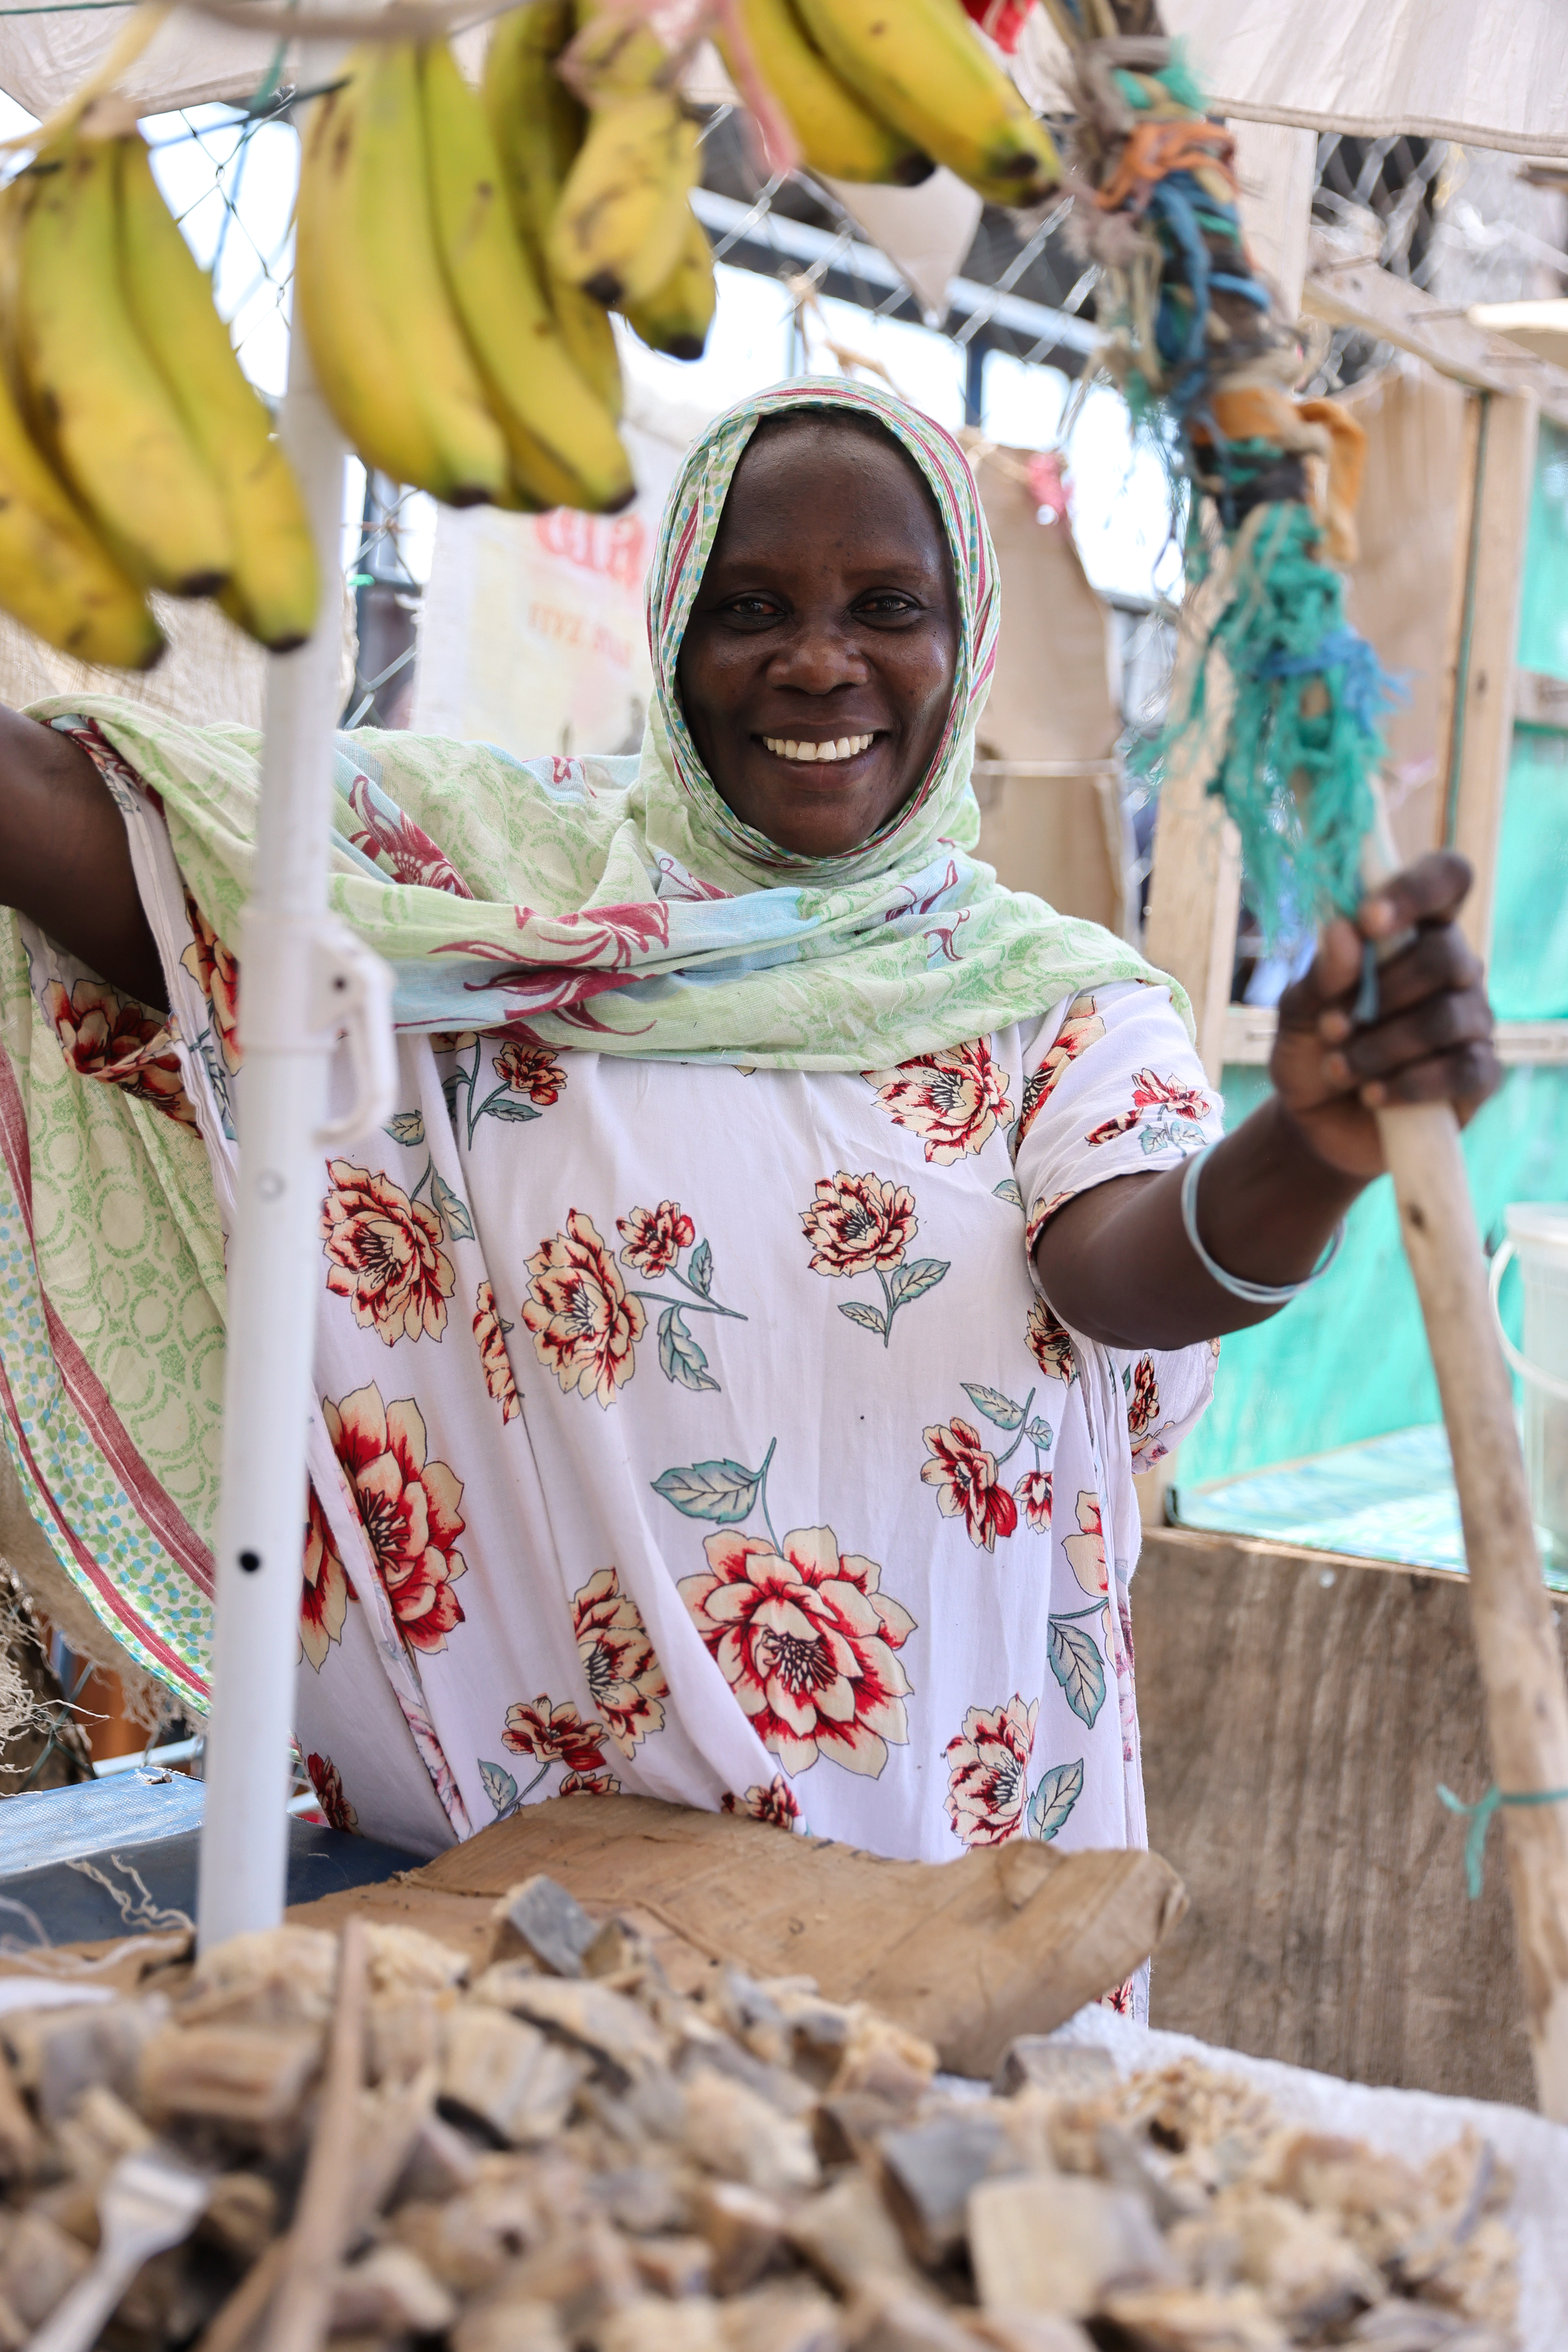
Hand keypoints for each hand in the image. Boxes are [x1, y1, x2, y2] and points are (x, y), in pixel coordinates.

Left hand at [1269, 850, 1500, 1181]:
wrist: (1316, 1121)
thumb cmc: (1313, 1050)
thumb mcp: (1297, 1014)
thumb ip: (1320, 976)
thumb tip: (1343, 931)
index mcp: (1413, 933)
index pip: (1446, 880)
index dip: (1417, 889)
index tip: (1369, 918)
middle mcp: (1454, 970)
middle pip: (1445, 956)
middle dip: (1380, 994)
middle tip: (1332, 1027)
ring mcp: (1471, 1022)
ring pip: (1448, 1018)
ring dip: (1382, 1047)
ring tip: (1339, 1068)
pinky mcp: (1478, 1075)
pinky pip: (1463, 1070)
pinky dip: (1410, 1084)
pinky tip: (1372, 1094)